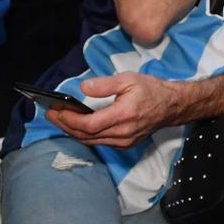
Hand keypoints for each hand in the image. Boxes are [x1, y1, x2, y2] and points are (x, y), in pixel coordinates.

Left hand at [48, 72, 187, 147]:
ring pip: (91, 141)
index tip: (56, 111)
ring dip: (72, 132)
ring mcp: (124, 141)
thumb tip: (83, 88)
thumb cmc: (151, 90)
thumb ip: (104, 84)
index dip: (69, 120)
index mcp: (124, 115)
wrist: (173, 106)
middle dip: (65, 126)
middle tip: (51, 115)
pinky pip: (99, 142)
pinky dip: (85, 135)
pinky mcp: (125, 144)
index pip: (89, 124)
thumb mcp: (129, 79)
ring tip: (59, 120)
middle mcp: (123, 133)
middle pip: (86, 136)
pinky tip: (77, 126)